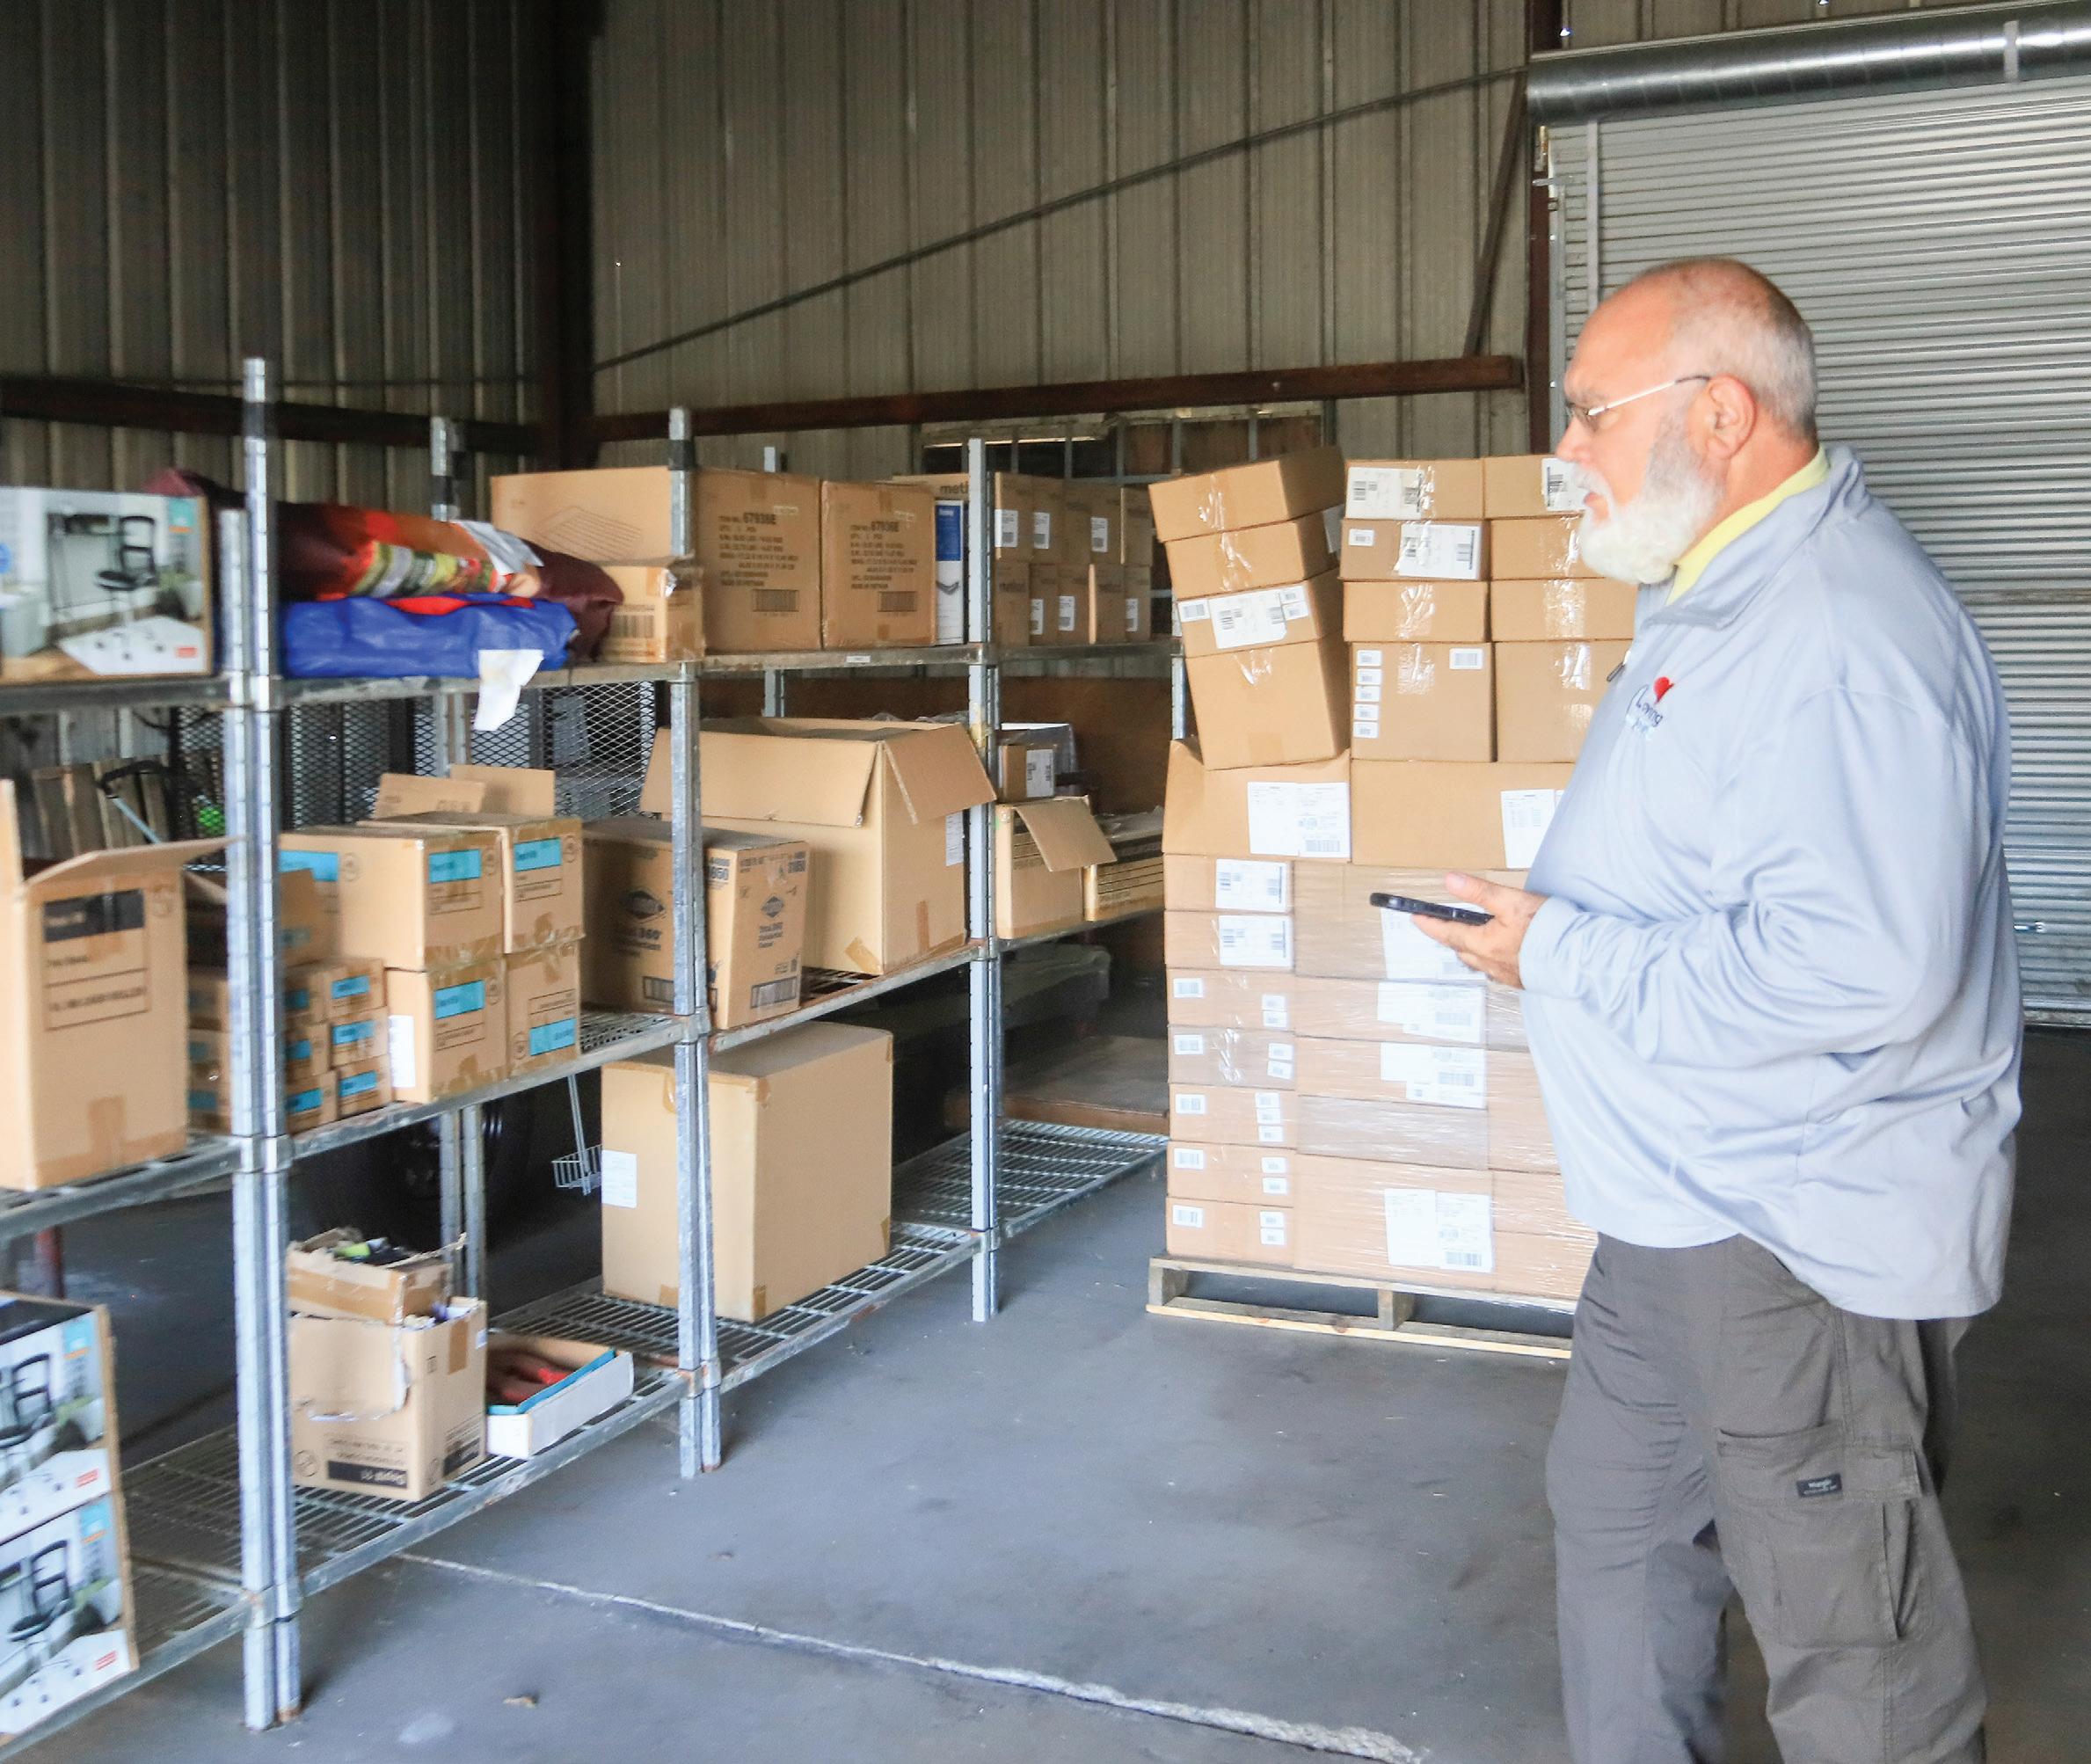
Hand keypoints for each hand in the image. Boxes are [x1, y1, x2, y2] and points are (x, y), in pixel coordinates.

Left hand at [1411, 873, 1547, 989]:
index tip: (1416, 918)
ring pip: (1477, 961)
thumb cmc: (1547, 929)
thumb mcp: (1510, 901)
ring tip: (1470, 936)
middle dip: (1449, 936)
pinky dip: (1489, 958)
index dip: (1429, 924)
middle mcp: (1489, 963)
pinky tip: (1499, 952)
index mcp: (1483, 943)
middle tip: (1441, 925)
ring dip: (1469, 948)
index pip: (1447, 933)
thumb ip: (1478, 891)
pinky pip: (1495, 969)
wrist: (1577, 958)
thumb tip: (1449, 881)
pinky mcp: (1520, 979)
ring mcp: (1504, 974)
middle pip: (1460, 948)